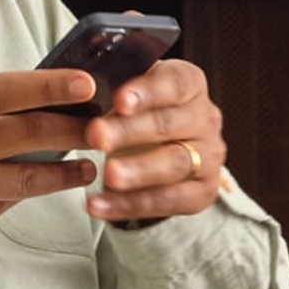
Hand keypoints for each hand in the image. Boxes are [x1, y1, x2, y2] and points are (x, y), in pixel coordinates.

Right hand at [0, 56, 94, 271]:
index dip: (48, 85)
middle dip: (75, 129)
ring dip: (66, 171)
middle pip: (28, 135)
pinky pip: (5, 204)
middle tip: (106, 124)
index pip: (2, 91)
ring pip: (29, 179)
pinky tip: (42, 184)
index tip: (86, 82)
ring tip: (91, 164)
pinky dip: (26, 192)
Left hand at [84, 57, 227, 226]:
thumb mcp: (128, 93)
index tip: (119, 100)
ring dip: (137, 171)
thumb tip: (80, 83)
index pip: (175, 83)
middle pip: (169, 124)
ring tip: (107, 175)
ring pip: (175, 163)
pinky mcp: (202, 192)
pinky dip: (130, 205)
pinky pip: (168, 201)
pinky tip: (101, 205)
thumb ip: (114, 88)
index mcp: (190, 85)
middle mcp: (205, 119)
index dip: (147, 91)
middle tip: (96, 137)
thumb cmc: (137, 115)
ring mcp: (208, 157)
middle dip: (130, 132)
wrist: (154, 151)